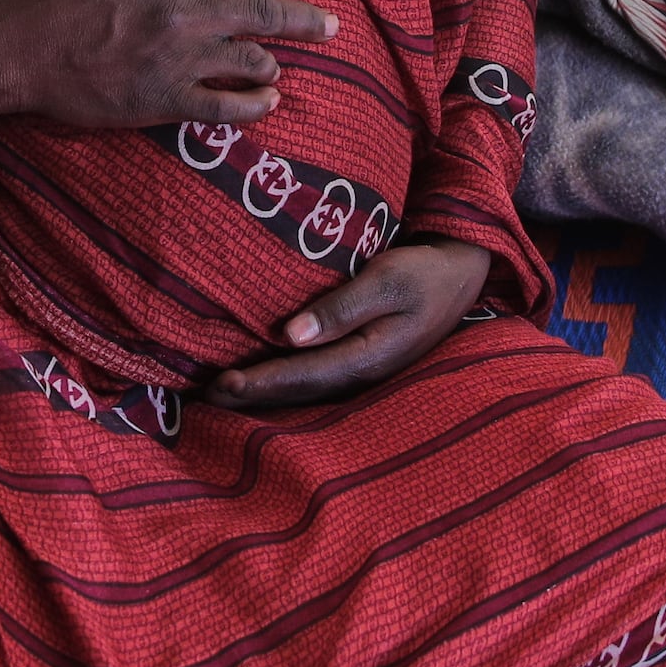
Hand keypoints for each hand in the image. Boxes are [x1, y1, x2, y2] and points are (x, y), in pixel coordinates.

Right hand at [0, 0, 336, 129]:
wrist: (15, 48)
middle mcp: (187, 10)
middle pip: (263, 12)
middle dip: (304, 18)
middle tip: (331, 25)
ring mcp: (180, 59)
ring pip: (252, 60)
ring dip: (275, 61)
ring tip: (283, 65)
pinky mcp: (166, 101)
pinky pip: (226, 107)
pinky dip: (255, 105)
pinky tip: (269, 102)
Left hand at [209, 240, 490, 409]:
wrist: (460, 275)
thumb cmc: (422, 272)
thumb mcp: (387, 280)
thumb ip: (341, 308)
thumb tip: (289, 335)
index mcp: (367, 358)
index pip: (302, 376)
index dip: (260, 382)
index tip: (221, 382)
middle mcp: (361, 374)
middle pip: (297, 391)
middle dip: (252, 394)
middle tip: (205, 393)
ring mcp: (362, 371)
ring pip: (304, 389)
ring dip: (264, 392)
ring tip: (221, 391)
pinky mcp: (359, 360)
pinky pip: (313, 376)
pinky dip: (282, 379)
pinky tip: (260, 375)